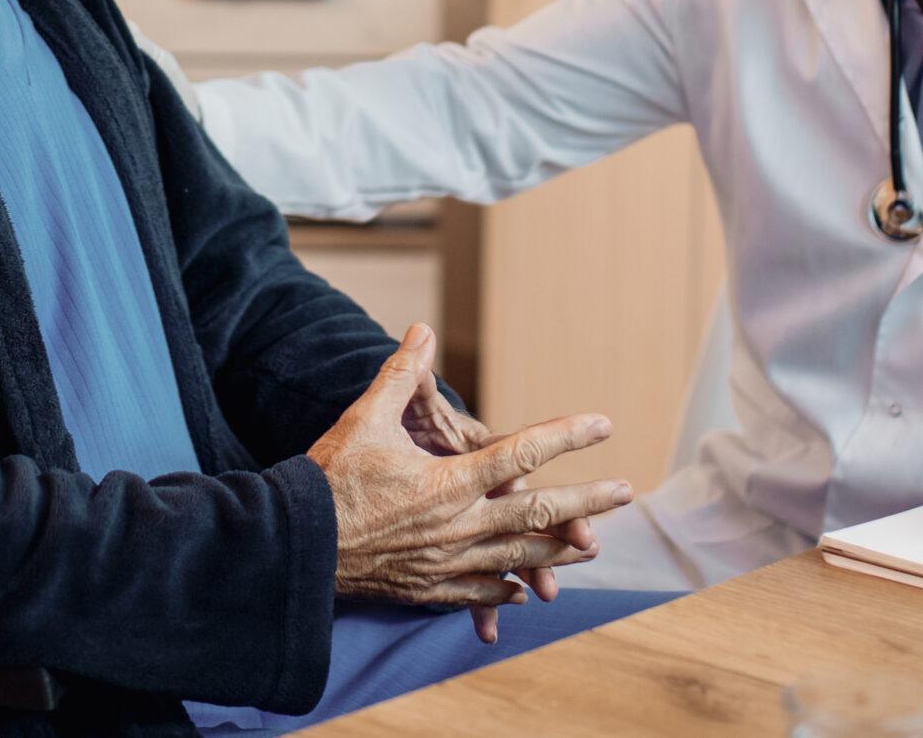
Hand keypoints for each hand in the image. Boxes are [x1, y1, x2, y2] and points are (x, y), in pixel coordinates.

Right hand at [311, 325, 630, 618]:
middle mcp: (460, 525)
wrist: (296, 548)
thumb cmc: (329, 480)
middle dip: (587, 503)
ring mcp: (448, 563)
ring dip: (559, 551)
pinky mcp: (429, 588)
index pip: (522, 453)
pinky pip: (482, 591)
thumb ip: (398, 375)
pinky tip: (524, 589)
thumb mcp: (363, 419)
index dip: (566, 435)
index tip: (602, 424)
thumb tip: (421, 331)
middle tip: (626, 492)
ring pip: (520, 557)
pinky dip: (507, 587)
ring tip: (593, 547)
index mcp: (450, 481)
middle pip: (539, 514)